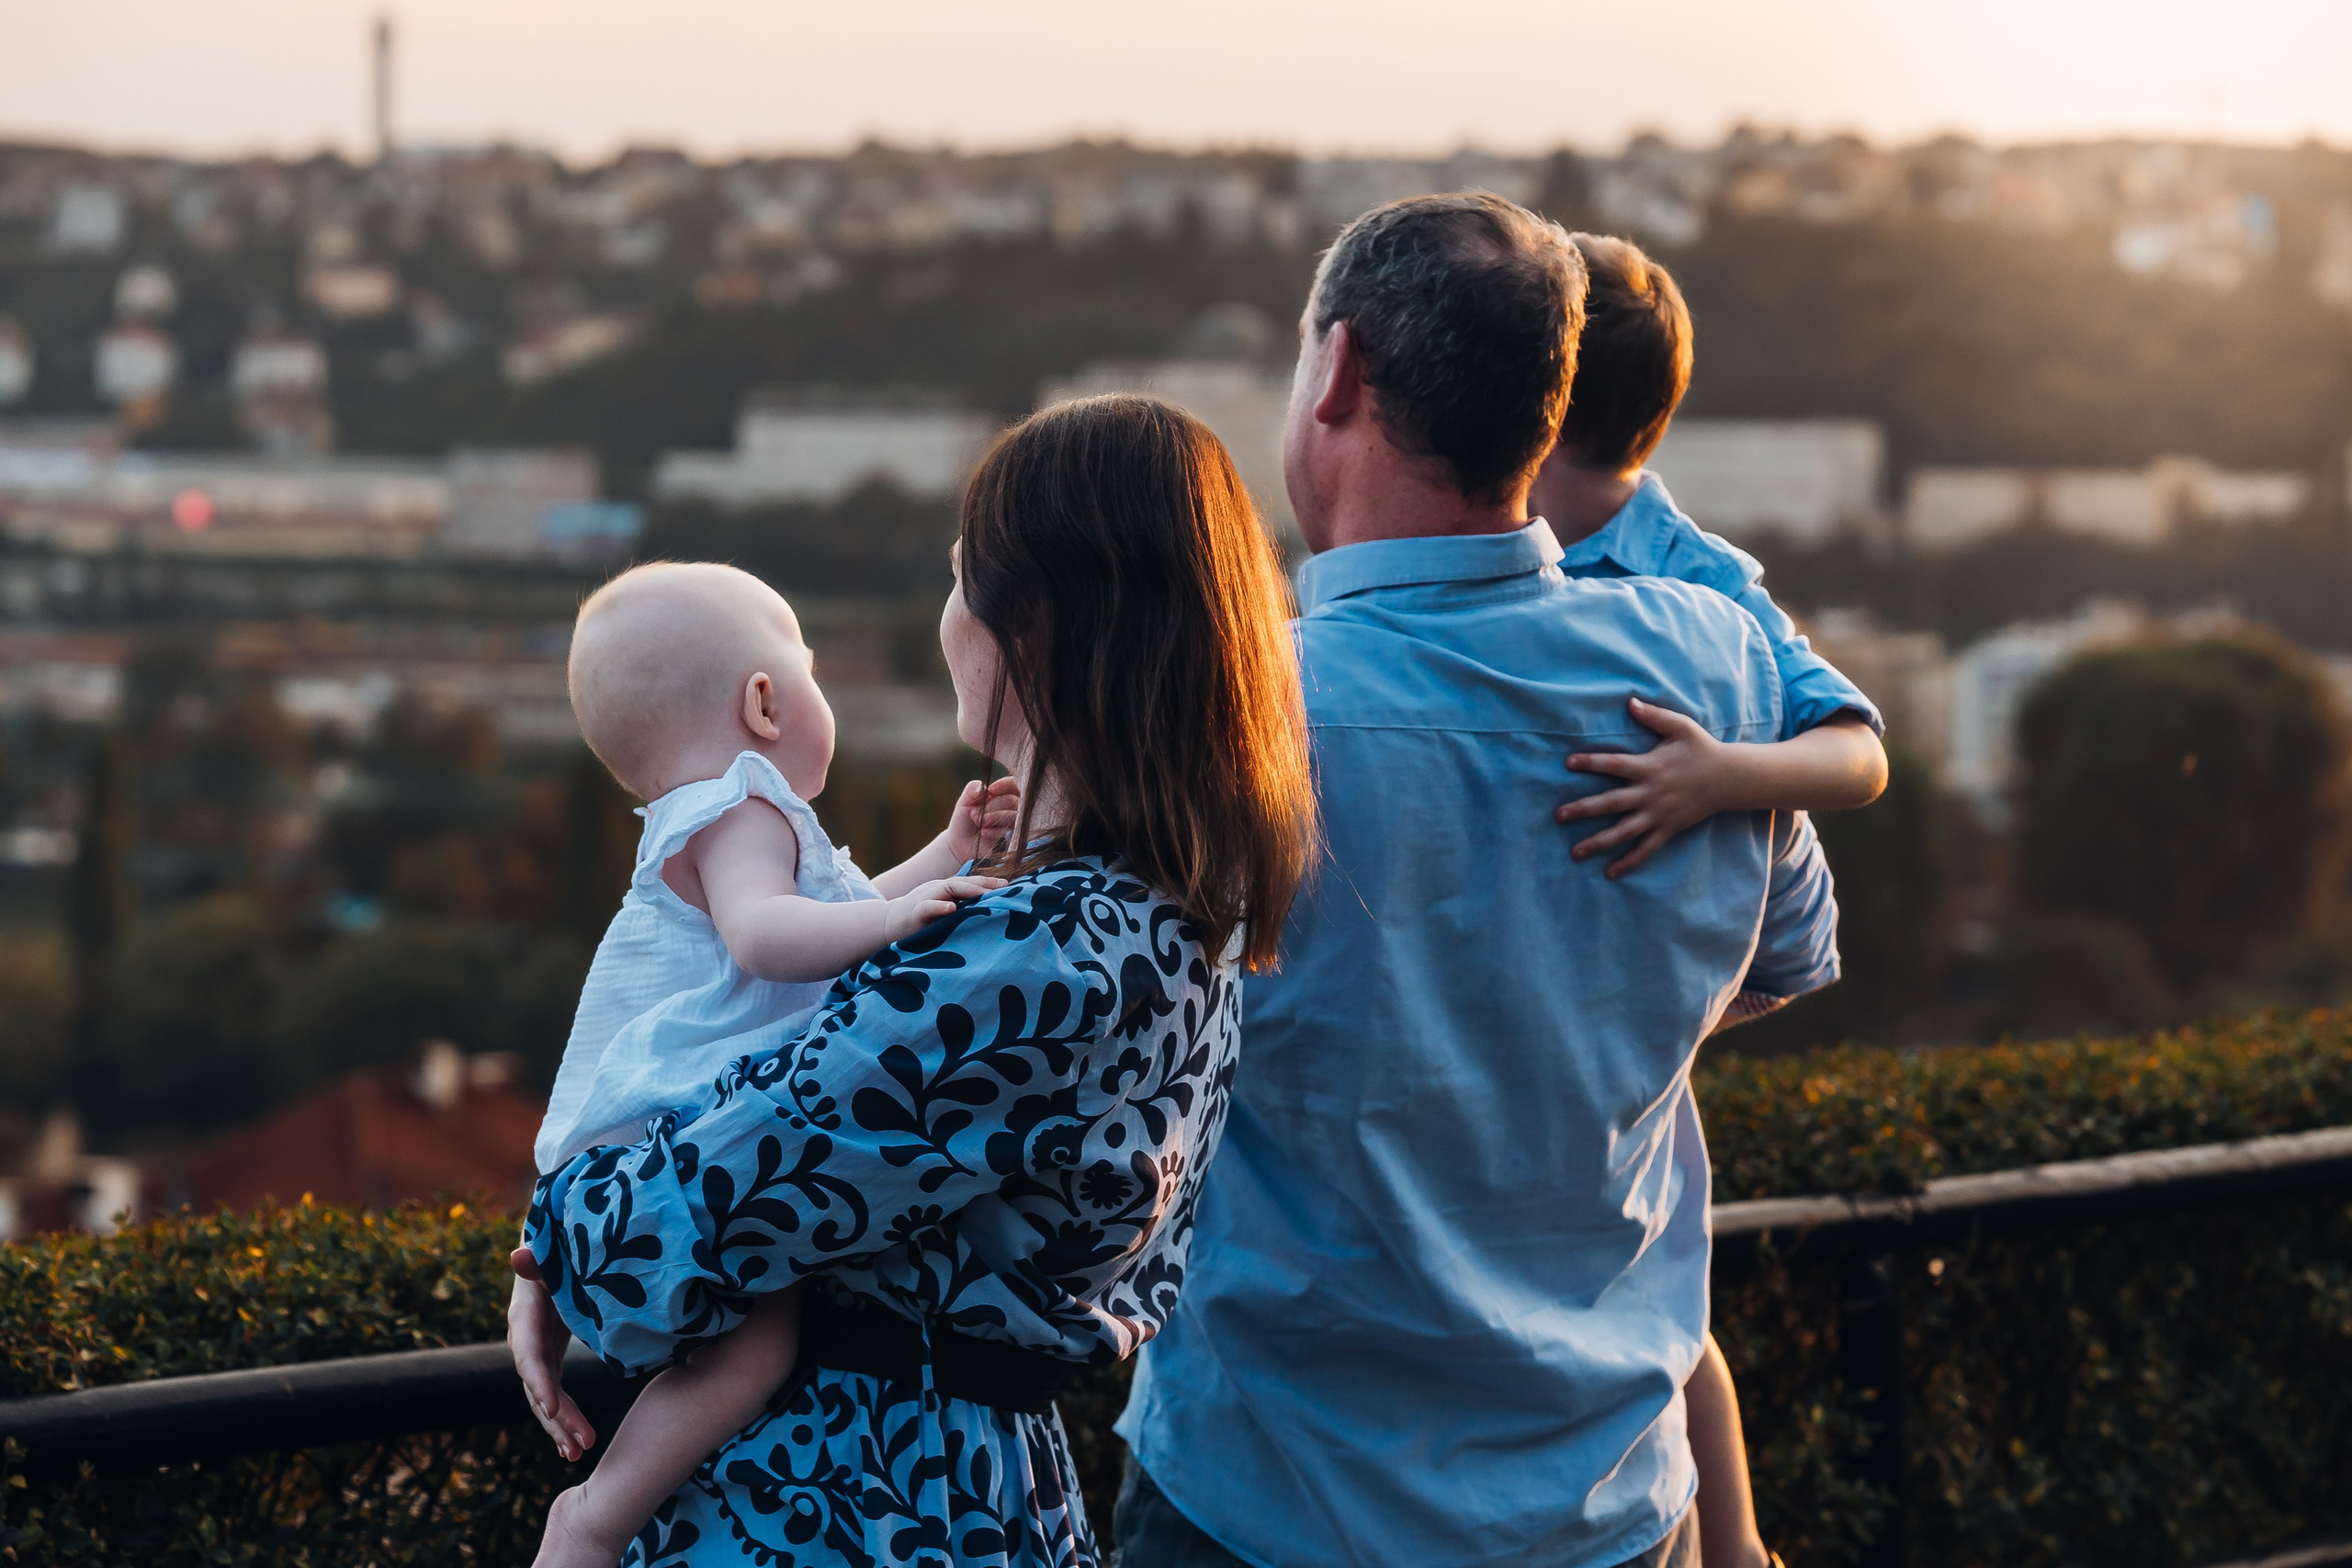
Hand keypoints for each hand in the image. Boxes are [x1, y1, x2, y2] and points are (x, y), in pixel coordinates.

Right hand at [509, 1247, 594, 1460]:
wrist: (554, 1246)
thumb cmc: (556, 1246)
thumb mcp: (550, 1252)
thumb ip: (537, 1259)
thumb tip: (517, 1256)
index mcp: (525, 1315)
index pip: (529, 1354)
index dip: (538, 1381)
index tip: (553, 1407)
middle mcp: (524, 1339)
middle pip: (537, 1385)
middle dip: (557, 1417)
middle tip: (581, 1444)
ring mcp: (536, 1351)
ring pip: (543, 1397)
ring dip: (560, 1427)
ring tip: (578, 1453)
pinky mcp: (549, 1356)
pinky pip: (552, 1393)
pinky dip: (563, 1419)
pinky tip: (572, 1447)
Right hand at [882, 874, 1005, 941]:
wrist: (887, 924)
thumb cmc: (921, 920)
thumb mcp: (943, 911)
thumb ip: (962, 908)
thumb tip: (991, 912)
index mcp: (946, 890)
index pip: (970, 883)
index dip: (989, 883)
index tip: (1011, 886)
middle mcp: (937, 890)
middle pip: (962, 882)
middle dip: (983, 884)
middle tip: (1004, 887)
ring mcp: (925, 899)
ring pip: (946, 888)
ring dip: (966, 890)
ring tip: (983, 893)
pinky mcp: (913, 914)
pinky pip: (927, 907)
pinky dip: (939, 906)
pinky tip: (952, 908)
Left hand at [945, 777, 1021, 862]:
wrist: (960, 845)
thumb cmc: (964, 821)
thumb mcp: (964, 802)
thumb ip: (972, 789)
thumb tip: (983, 787)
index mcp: (1002, 795)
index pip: (1013, 785)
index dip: (1005, 786)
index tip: (991, 791)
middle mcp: (1011, 808)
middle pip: (1012, 800)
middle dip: (992, 806)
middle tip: (973, 814)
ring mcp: (1014, 824)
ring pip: (1014, 815)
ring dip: (995, 817)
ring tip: (979, 822)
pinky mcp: (1014, 839)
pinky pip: (1011, 831)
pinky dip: (996, 831)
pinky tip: (984, 833)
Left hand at [1554, 697, 1733, 877]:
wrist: (1730, 778)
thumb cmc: (1701, 749)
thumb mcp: (1681, 726)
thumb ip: (1654, 716)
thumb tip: (1630, 702)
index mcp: (1650, 767)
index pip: (1614, 764)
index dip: (1591, 762)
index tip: (1568, 763)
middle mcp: (1651, 793)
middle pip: (1612, 803)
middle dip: (1584, 809)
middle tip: (1559, 816)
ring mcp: (1659, 814)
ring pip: (1624, 832)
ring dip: (1599, 842)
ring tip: (1575, 852)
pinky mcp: (1668, 829)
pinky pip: (1646, 849)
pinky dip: (1629, 862)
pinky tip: (1609, 873)